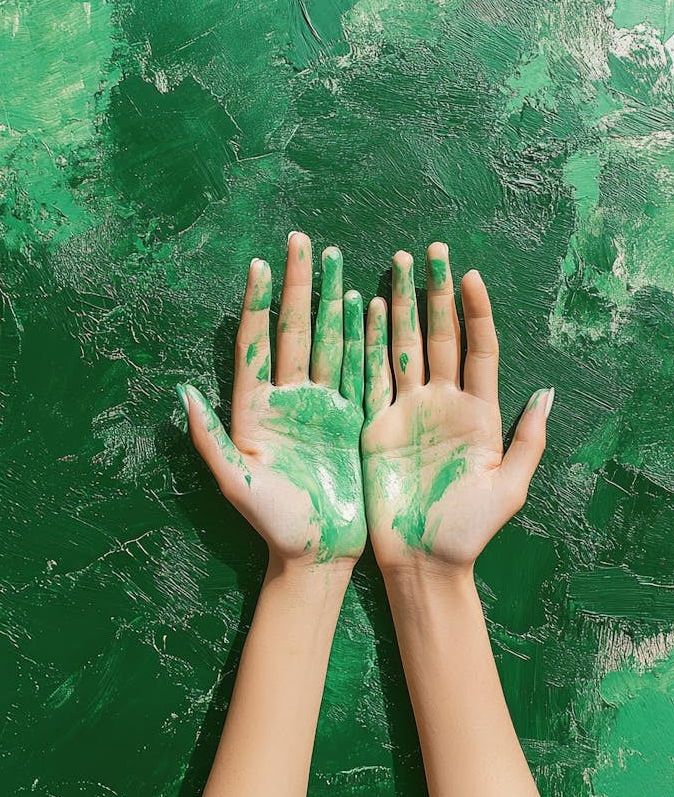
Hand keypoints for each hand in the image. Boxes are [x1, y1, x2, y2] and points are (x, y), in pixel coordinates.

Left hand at [177, 232, 366, 564]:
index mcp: (256, 409)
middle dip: (297, 286)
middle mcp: (289, 399)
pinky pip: (358, 368)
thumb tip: (182, 392)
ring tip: (336, 260)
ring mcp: (323, 405)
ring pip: (327, 340)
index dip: (258, 305)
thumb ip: (211, 439)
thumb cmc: (273, 525)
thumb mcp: (238, 484)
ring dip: (331, 301)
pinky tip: (367, 305)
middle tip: (301, 243)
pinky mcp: (351, 418)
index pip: (257, 345)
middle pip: (294, 331)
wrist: (317, 553)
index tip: (260, 264)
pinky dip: (362, 337)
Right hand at [361, 242, 552, 570]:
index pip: (479, 349)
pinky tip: (369, 309)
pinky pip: (373, 375)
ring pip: (405, 346)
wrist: (424, 561)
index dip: (477, 312)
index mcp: (479, 413)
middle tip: (431, 250)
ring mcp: (408, 410)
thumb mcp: (508, 487)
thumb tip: (549, 392)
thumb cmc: (470, 531)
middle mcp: (443, 403)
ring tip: (397, 264)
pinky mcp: (377, 424)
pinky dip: (369, 343)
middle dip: (436, 292)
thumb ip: (528, 439)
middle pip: (441, 336)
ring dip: (402, 306)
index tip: (472, 275)